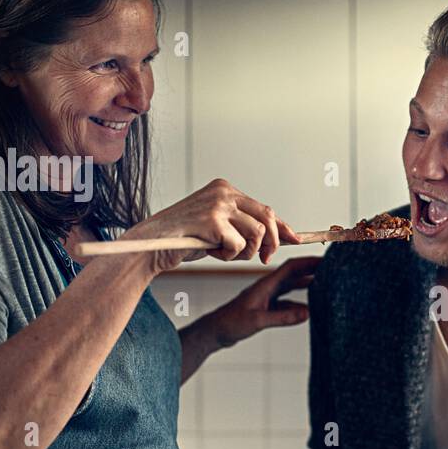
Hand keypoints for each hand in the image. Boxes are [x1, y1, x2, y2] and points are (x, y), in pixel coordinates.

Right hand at [121, 178, 299, 273]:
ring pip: (256, 234)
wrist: (152, 243)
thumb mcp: (220, 227)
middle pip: (267, 219)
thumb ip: (245, 227)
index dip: (282, 227)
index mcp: (226, 189)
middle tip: (265, 259)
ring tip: (224, 253)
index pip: (264, 209)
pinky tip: (210, 251)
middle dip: (271, 243)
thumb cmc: (185, 237)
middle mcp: (224, 191)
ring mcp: (218, 204)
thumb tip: (279, 237)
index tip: (295, 239)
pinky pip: (238, 246)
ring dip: (244, 252)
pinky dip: (227, 256)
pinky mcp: (212, 221)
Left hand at [208, 256, 319, 346]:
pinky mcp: (266, 307)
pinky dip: (299, 302)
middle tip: (333, 270)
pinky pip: (287, 300)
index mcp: (266, 284)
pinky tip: (309, 308)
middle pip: (295, 274)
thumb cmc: (230, 323)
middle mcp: (268, 287)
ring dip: (308, 284)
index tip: (326, 260)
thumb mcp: (257, 321)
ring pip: (292, 287)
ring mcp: (268, 296)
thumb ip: (282, 317)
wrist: (214, 331)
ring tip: (326, 284)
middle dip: (313, 270)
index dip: (309, 262)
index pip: (292, 267)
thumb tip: (307, 313)